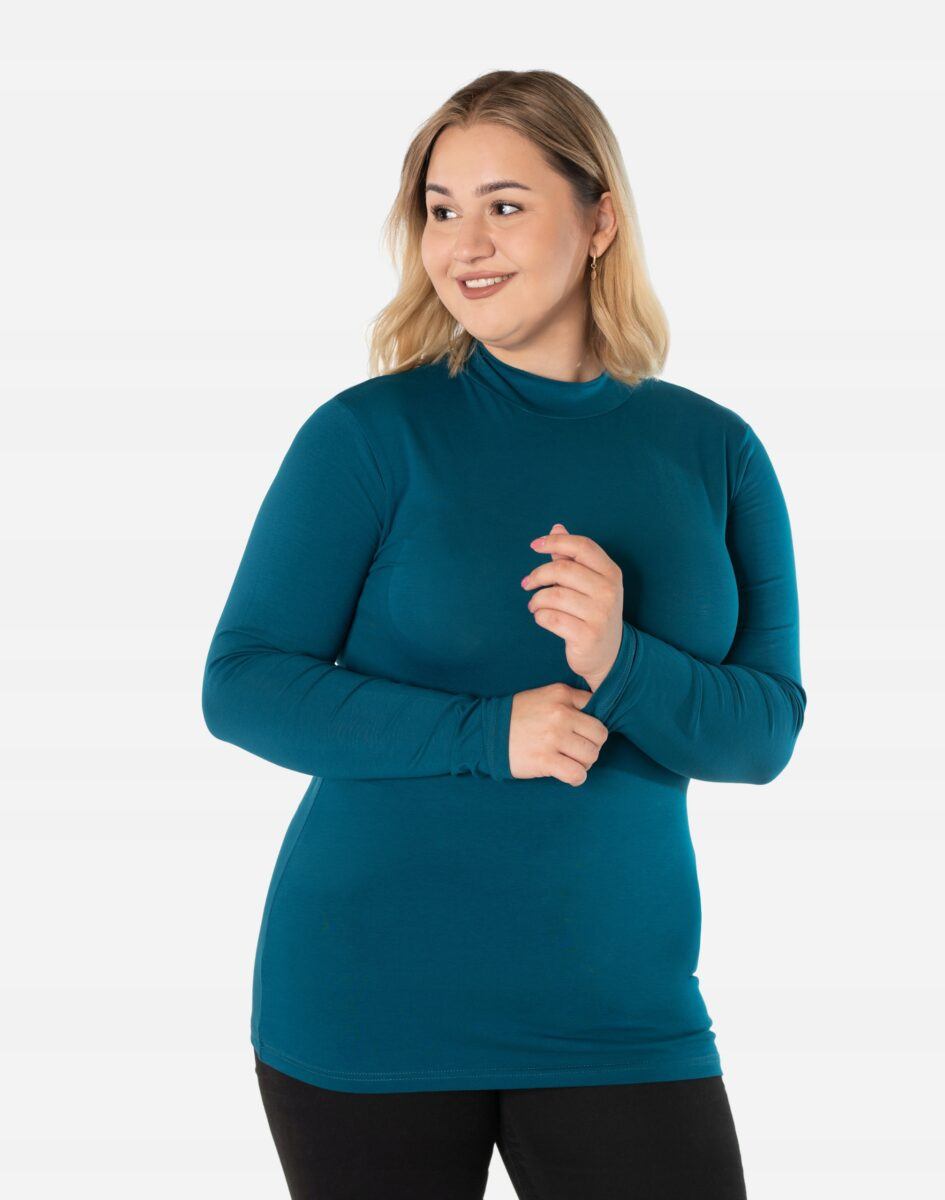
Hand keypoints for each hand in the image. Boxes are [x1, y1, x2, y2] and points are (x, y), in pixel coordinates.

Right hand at [508, 683, 608, 785]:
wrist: (486, 732)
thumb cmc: (516, 716)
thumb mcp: (543, 696)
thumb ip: (569, 702)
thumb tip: (595, 716)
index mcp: (561, 694)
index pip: (597, 708)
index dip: (591, 723)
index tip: (582, 732)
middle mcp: (560, 714)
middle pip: (599, 735)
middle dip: (592, 745)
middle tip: (578, 751)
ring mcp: (553, 737)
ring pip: (591, 755)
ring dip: (584, 763)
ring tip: (571, 762)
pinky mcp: (545, 760)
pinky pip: (577, 773)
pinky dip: (576, 777)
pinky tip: (568, 774)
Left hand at [522, 522, 623, 691]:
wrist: (608, 655)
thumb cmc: (593, 613)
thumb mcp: (589, 583)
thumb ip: (572, 557)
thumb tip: (557, 527)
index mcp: (611, 573)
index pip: (582, 546)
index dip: (556, 542)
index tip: (534, 546)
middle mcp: (609, 591)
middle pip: (563, 570)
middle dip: (538, 575)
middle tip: (527, 583)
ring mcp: (600, 614)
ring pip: (553, 595)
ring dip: (536, 600)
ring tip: (535, 605)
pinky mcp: (586, 635)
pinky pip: (550, 618)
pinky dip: (539, 616)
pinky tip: (542, 618)